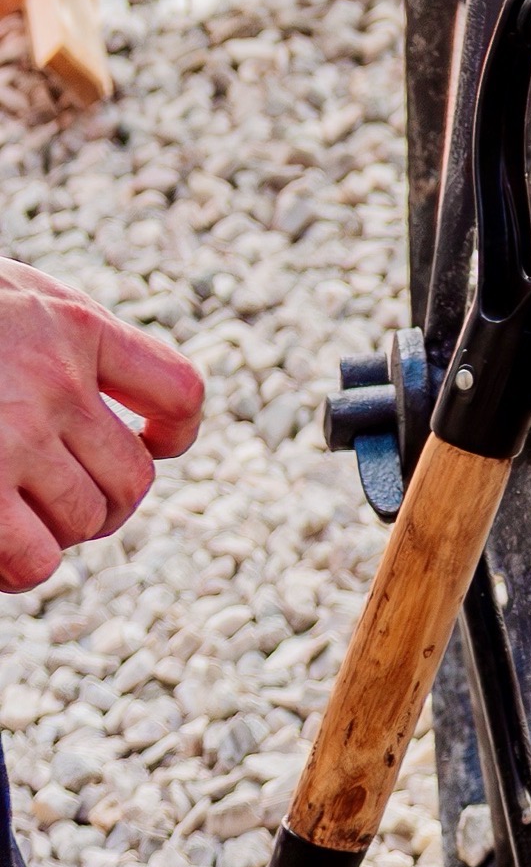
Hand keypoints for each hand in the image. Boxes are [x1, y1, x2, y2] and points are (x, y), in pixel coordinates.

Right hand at [0, 262, 202, 588]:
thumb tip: (103, 409)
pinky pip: (31, 559)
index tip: (148, 442)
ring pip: (85, 522)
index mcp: (74, 328)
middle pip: (133, 479)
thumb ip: (63, 340)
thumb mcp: (16, 299)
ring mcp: (14, 437)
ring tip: (21, 520)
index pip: (178, 390)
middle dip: (104, 503)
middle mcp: (56, 382)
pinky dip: (19, 566)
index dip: (174, 432)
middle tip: (62, 501)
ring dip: (57, 533)